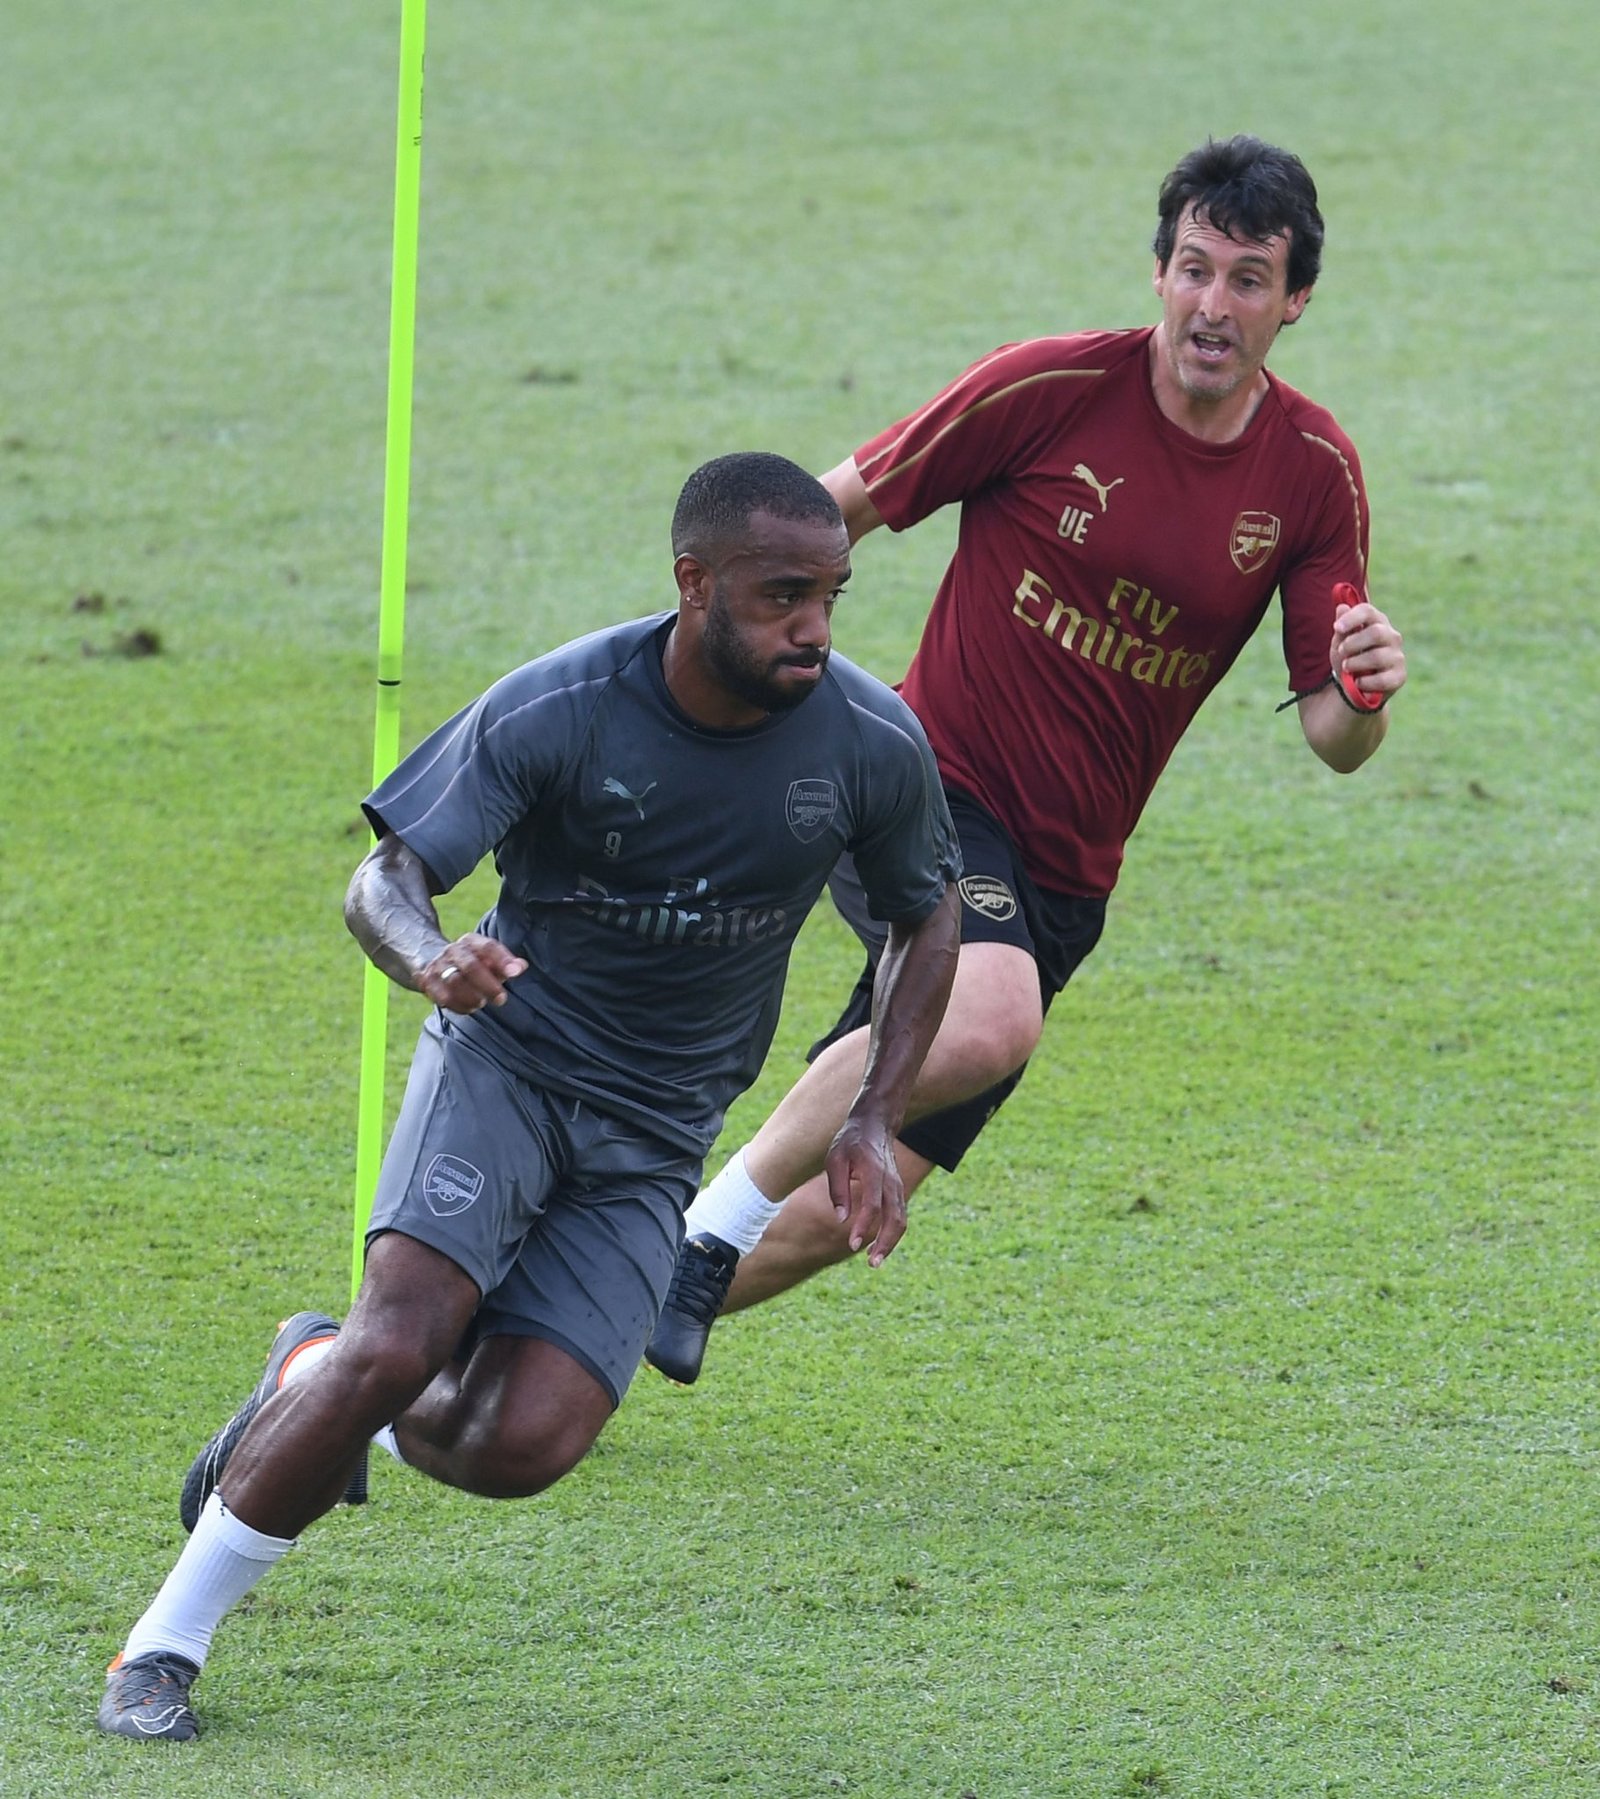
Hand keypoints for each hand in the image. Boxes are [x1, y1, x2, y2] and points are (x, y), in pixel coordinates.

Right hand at [419, 934, 527, 1013]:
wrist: (428, 959)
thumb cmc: (469, 963)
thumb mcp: (487, 959)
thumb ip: (506, 964)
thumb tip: (521, 967)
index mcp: (471, 942)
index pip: (488, 947)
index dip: (503, 959)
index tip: (516, 973)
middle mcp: (453, 951)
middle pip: (471, 965)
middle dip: (488, 984)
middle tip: (501, 999)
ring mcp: (438, 966)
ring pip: (455, 982)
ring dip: (472, 996)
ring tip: (482, 1003)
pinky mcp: (427, 982)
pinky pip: (443, 997)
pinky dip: (459, 1006)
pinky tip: (469, 1008)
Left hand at [823, 1116, 906, 1266]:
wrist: (875, 1125)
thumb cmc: (850, 1142)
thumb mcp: (835, 1159)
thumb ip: (838, 1188)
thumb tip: (841, 1219)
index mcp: (875, 1172)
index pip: (872, 1205)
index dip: (864, 1227)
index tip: (852, 1245)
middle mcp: (891, 1181)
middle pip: (895, 1218)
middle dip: (885, 1243)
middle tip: (871, 1263)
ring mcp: (898, 1187)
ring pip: (901, 1220)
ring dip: (890, 1243)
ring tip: (874, 1261)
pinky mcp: (898, 1192)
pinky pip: (899, 1217)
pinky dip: (892, 1234)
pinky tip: (878, 1246)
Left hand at [1330, 582, 1405, 708]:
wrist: (1354, 687)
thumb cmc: (1349, 659)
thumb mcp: (1340, 644)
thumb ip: (1342, 628)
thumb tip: (1342, 607)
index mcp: (1376, 622)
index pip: (1368, 611)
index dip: (1352, 618)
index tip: (1337, 628)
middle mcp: (1391, 636)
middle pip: (1375, 633)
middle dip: (1352, 644)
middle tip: (1342, 652)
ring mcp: (1397, 656)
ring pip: (1377, 657)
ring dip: (1355, 664)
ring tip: (1347, 668)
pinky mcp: (1399, 676)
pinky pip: (1381, 679)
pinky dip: (1364, 682)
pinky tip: (1358, 682)